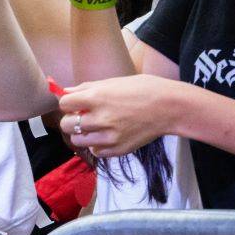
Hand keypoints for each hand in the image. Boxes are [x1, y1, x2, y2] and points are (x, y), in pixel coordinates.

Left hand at [57, 74, 185, 156]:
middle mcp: (101, 118)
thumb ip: (87, 88)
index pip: (64, 104)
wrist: (170, 107)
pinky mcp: (119, 150)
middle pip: (67, 125)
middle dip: (71, 120)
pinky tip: (106, 135)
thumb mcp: (113, 82)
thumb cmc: (143, 89)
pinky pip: (95, 151)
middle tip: (83, 116)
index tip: (75, 103)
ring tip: (95, 127)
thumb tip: (65, 91)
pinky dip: (97, 145)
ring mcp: (110, 137)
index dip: (68, 103)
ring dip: (82, 134)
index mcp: (97, 97)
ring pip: (78, 141)